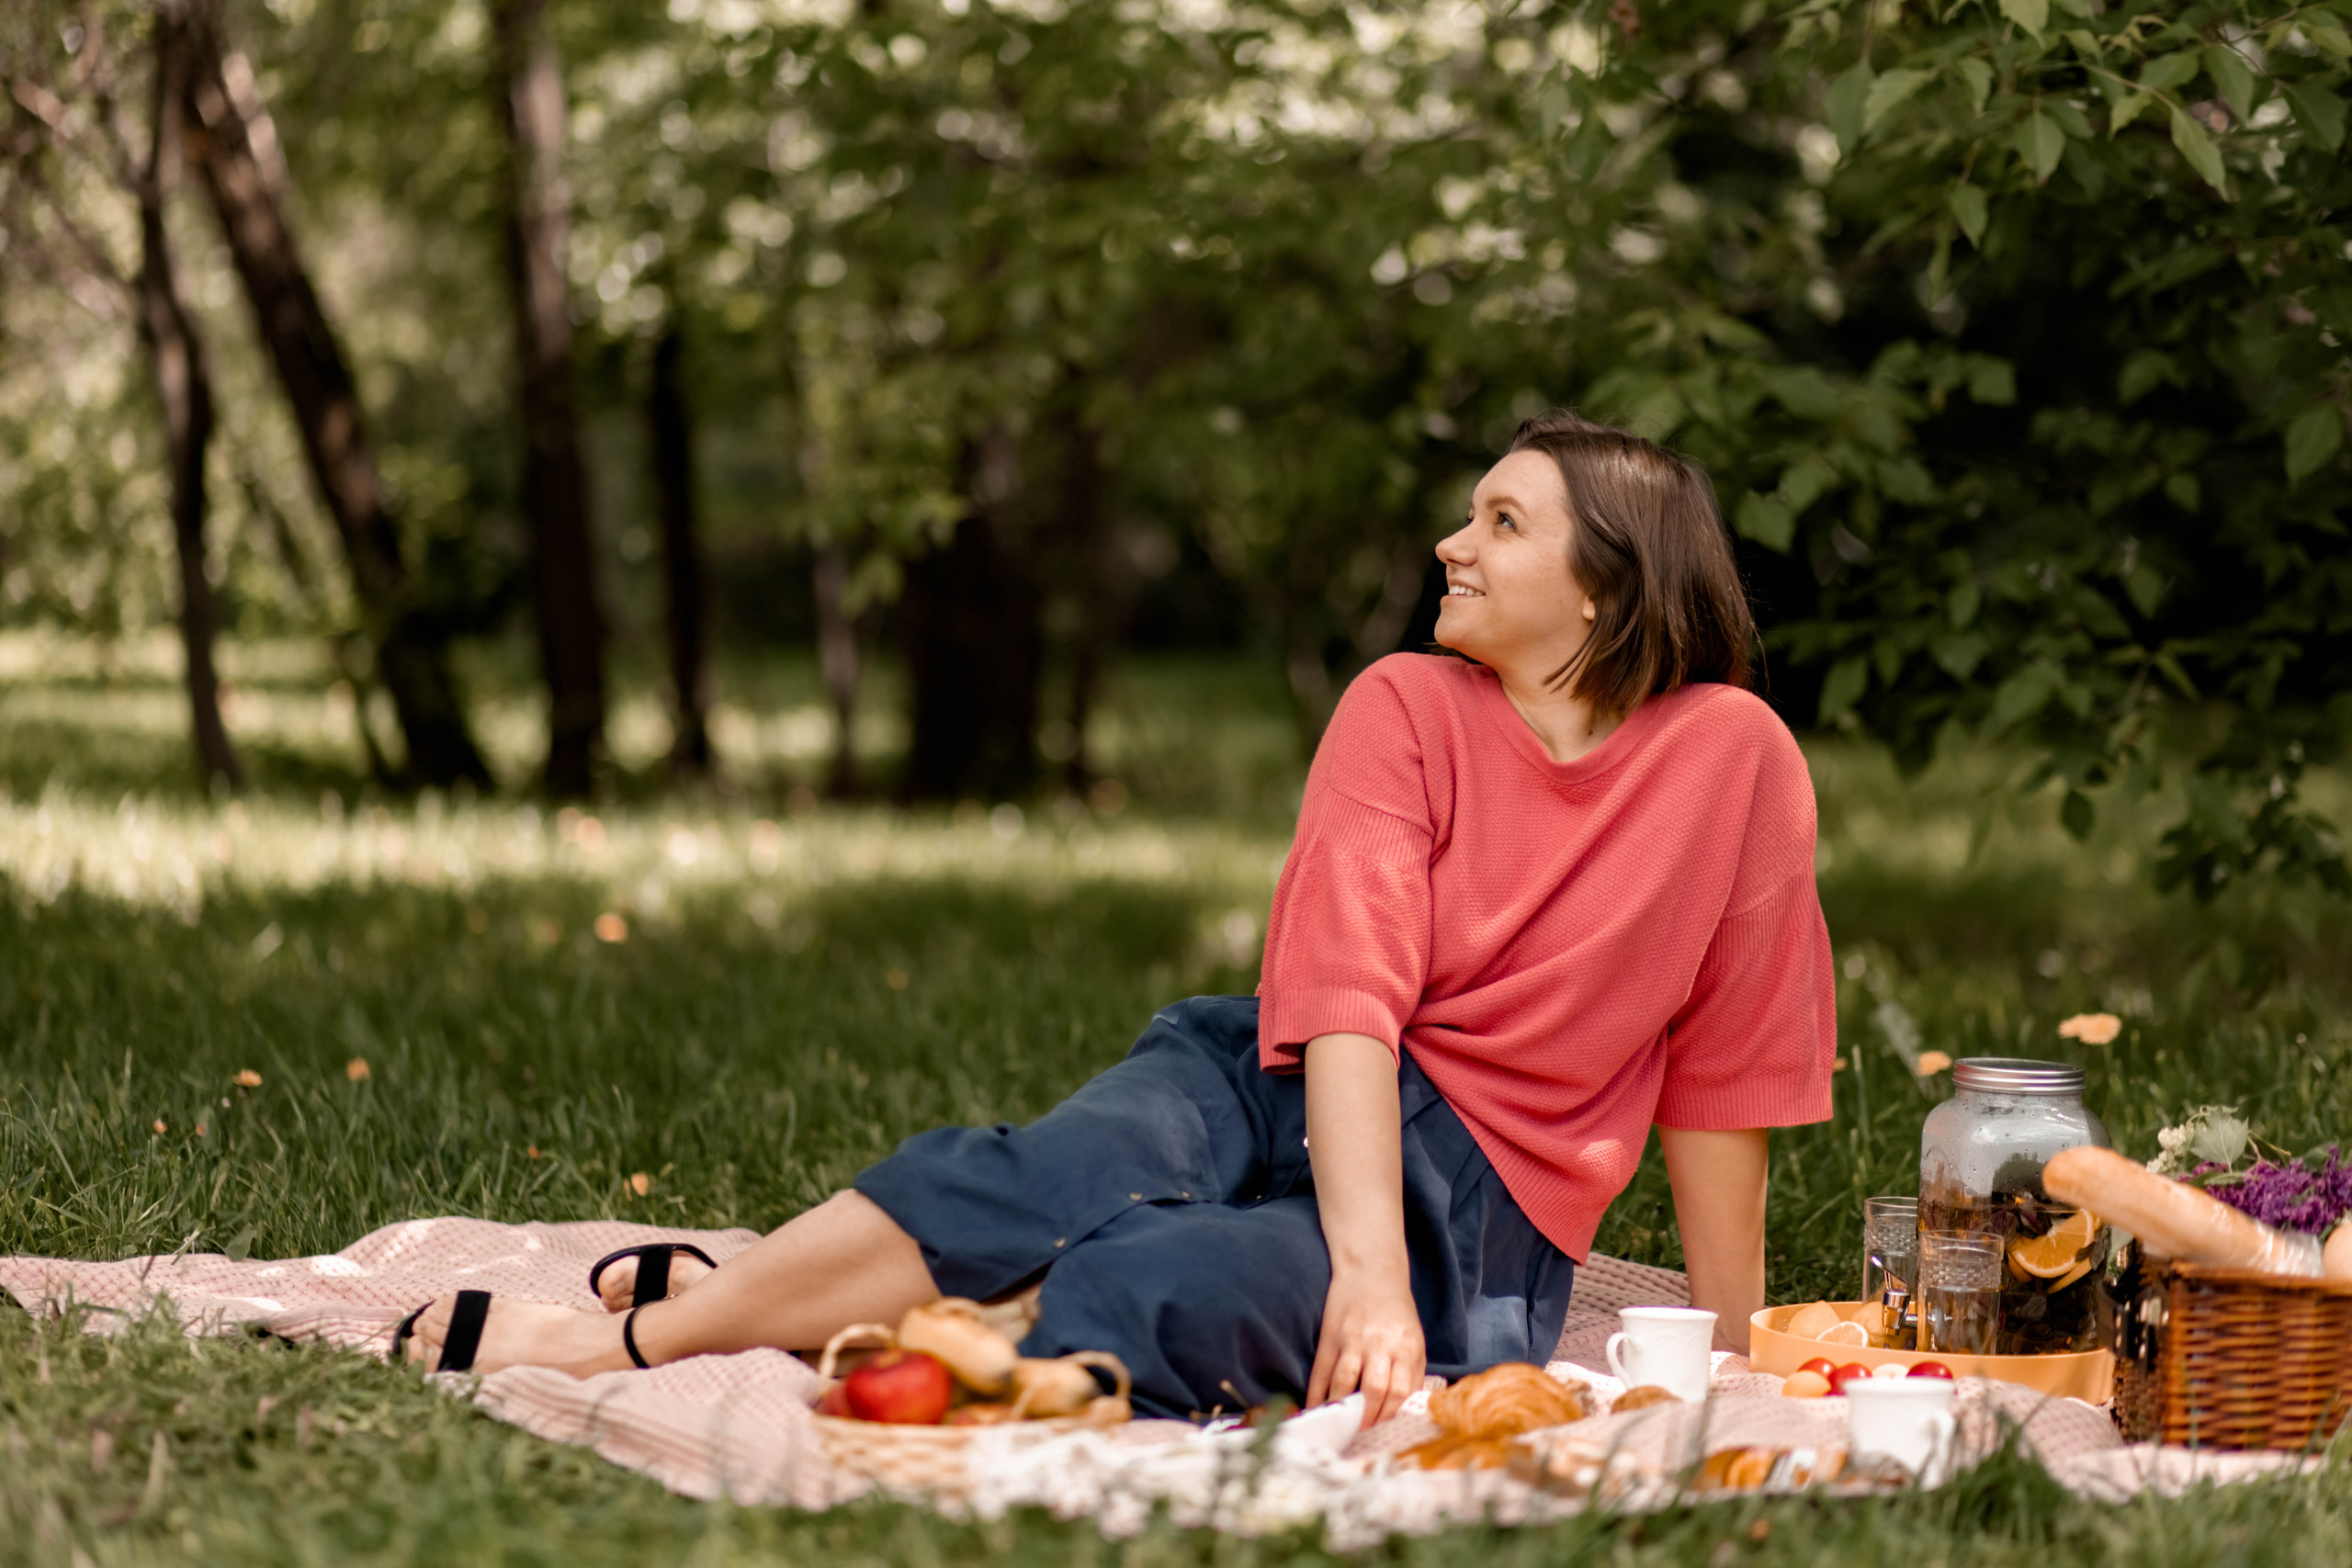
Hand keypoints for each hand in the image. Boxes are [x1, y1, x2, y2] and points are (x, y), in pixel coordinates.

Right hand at [1307, 1265, 1425, 1426]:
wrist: (1371, 1270)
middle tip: (1360, 1438)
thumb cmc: (1396, 1310)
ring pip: (1344, 1384)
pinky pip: (1321, 1372)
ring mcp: (1352, 1341)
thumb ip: (1412, 1373)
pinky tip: (1315, 1409)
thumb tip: (1403, 1410)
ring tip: (1339, 1430)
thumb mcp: (1415, 1339)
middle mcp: (1379, 1345)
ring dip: (1341, 1411)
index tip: (1383, 1435)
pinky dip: (1316, 1394)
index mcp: (1406, 1347)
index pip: (1399, 1392)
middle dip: (1367, 1420)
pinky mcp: (1330, 1337)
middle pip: (1374, 1391)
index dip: (1390, 1418)